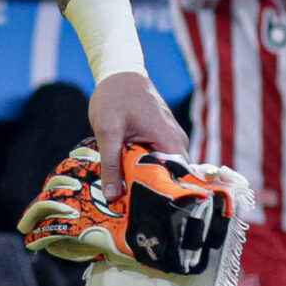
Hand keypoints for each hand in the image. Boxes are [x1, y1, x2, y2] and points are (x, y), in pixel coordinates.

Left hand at [89, 71, 187, 201]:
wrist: (119, 72)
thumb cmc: (115, 97)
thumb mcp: (107, 132)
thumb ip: (111, 165)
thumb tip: (113, 197)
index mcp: (170, 141)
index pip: (178, 179)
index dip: (163, 197)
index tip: (146, 214)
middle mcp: (177, 142)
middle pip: (168, 176)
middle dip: (150, 191)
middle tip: (130, 211)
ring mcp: (170, 139)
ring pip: (159, 167)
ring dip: (143, 178)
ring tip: (125, 199)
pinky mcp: (160, 137)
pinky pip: (154, 157)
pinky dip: (141, 166)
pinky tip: (125, 177)